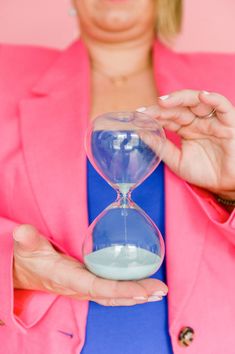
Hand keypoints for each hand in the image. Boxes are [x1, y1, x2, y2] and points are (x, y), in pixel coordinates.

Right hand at [13, 225, 167, 305]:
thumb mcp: (27, 247)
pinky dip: (129, 290)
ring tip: (159, 290)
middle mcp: (81, 287)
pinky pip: (111, 289)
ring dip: (138, 294)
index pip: (99, 287)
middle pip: (113, 294)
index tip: (144, 290)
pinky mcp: (89, 281)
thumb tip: (23, 231)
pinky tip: (142, 286)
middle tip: (161, 289)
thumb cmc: (29, 259)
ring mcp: (86, 286)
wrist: (25, 271)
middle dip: (138, 294)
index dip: (123, 290)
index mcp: (69, 279)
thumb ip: (28, 240)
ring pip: (115, 295)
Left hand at [138, 90, 234, 197]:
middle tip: (147, 111)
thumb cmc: (205, 173)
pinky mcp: (229, 123)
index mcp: (186, 129)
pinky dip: (214, 99)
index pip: (168, 117)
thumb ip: (161, 147)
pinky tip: (202, 96)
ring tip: (164, 102)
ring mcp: (213, 121)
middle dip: (162, 108)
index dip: (154, 115)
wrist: (226, 186)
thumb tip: (141, 134)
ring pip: (197, 101)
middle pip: (179, 107)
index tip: (138, 116)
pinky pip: (223, 107)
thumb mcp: (177, 161)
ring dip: (181, 98)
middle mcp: (198, 121)